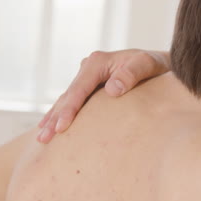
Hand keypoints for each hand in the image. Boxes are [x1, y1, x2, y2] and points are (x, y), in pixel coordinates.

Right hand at [37, 49, 170, 143]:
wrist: (158, 63)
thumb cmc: (154, 65)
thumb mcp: (147, 65)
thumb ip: (131, 74)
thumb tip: (112, 90)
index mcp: (98, 62)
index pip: (79, 89)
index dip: (69, 109)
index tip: (61, 127)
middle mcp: (89, 67)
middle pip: (68, 95)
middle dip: (54, 118)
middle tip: (43, 139)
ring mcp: (88, 77)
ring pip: (67, 99)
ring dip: (53, 118)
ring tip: (41, 137)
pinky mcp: (91, 86)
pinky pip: (73, 101)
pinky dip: (61, 114)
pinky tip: (51, 126)